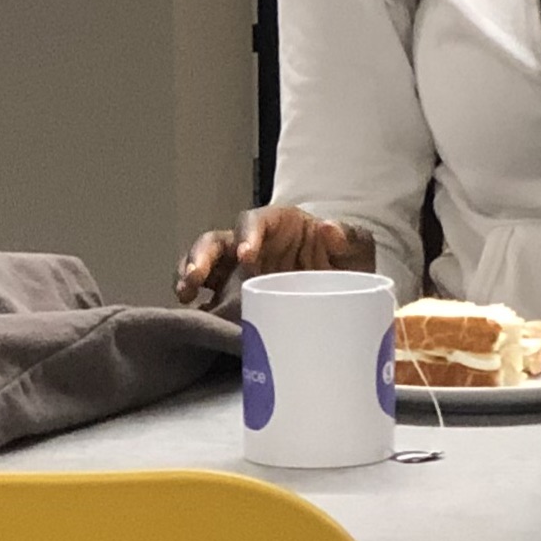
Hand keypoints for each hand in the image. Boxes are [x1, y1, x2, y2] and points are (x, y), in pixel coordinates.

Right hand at [176, 204, 375, 307]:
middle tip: (196, 277)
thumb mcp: (355, 248)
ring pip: (200, 266)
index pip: (252, 221)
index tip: (246, 255)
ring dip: (187, 276)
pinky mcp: (230, 297)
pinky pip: (205, 298)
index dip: (246, 234)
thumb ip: (348, 238)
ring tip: (185, 296)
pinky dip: (195, 307)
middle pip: (215, 242)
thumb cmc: (344, 263)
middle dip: (201, 256)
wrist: (344, 296)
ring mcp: (235, 271)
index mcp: (277, 225)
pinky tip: (193, 319)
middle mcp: (249, 245)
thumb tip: (329, 230)